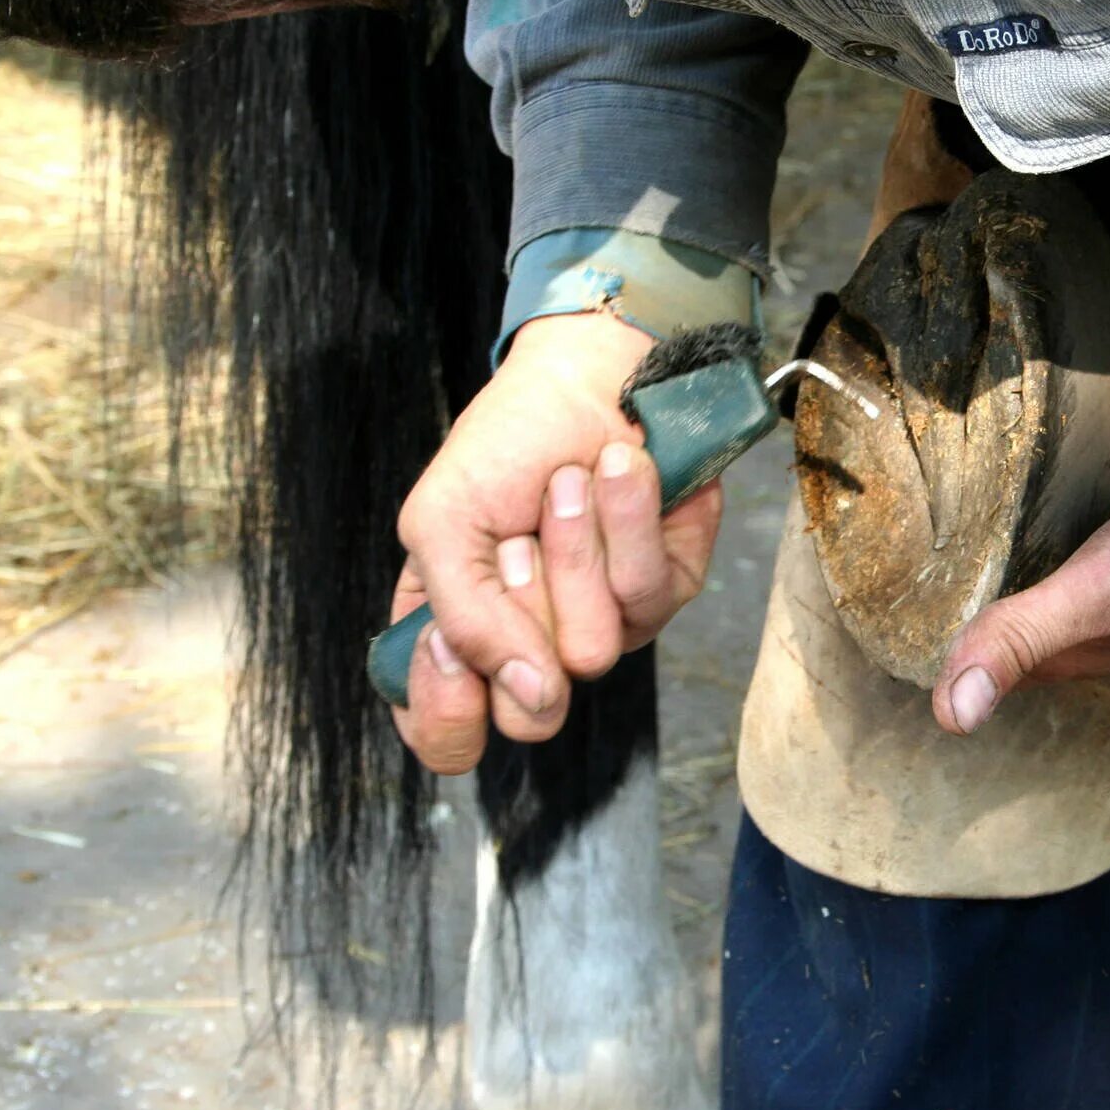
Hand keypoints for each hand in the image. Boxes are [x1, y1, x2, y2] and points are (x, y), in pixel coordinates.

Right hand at [390, 312, 723, 773]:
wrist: (593, 372)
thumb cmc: (509, 442)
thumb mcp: (442, 519)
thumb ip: (464, 617)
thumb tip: (530, 695)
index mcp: (464, 640)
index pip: (450, 737)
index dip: (448, 710)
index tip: (446, 642)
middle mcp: (537, 647)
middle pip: (534, 711)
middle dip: (518, 605)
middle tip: (515, 538)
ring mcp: (607, 623)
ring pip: (592, 650)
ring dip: (571, 546)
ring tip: (566, 486)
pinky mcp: (668, 590)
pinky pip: (647, 590)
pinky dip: (625, 516)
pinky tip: (616, 471)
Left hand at [929, 405, 1109, 734]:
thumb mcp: (1101, 590)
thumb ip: (1022, 636)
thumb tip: (950, 716)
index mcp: (1086, 650)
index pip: (990, 668)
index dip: (941, 655)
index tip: (881, 627)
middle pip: (1025, 640)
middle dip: (972, 625)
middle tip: (904, 585)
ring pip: (1065, 601)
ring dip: (1019, 586)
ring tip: (964, 556)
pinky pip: (1102, 557)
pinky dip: (1067, 546)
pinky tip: (1054, 516)